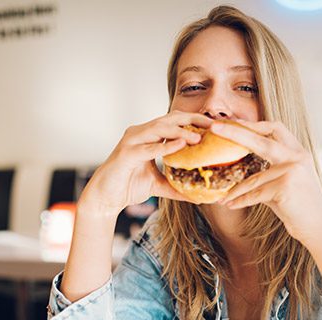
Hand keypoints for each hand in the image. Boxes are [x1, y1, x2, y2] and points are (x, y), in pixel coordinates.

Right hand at [81, 111, 209, 215]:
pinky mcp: (125, 154)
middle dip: (192, 120)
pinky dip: (165, 146)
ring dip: (180, 132)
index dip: (195, 121)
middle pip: (169, 119)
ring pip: (159, 129)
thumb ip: (178, 187)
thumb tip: (200, 197)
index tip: (215, 125)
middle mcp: (140, 133)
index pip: (175, 122)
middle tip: (213, 125)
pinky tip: (180, 145)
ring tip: (199, 138)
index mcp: (149, 136)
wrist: (105, 198)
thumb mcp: (160, 185)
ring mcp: (131, 142)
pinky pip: (148, 148)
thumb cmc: (129, 185)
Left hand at [210, 120, 321, 245]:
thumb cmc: (301, 207)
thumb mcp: (288, 182)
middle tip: (214, 127)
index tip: (233, 123)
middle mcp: (297, 158)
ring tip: (223, 197)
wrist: (319, 228)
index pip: (275, 129)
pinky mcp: (285, 187)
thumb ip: (270, 170)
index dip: (253, 124)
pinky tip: (230, 205)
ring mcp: (292, 171)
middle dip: (235, 132)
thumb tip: (241, 167)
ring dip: (236, 190)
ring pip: (254, 178)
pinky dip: (241, 201)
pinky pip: (255, 194)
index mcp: (299, 153)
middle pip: (261, 140)